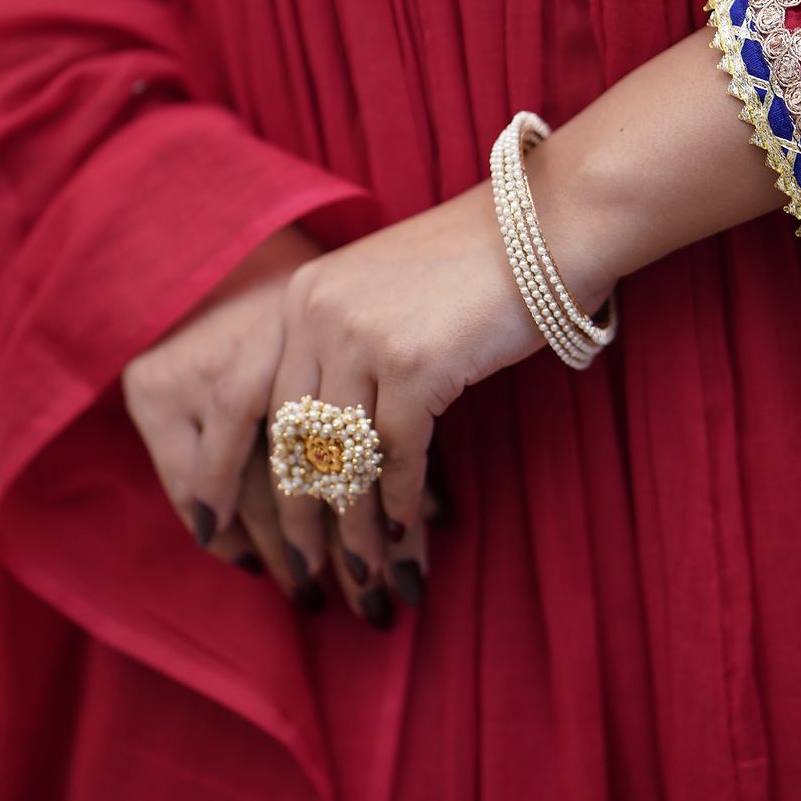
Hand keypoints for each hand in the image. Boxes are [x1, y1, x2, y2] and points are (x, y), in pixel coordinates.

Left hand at [121, 223, 446, 623]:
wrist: (546, 224)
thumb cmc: (475, 264)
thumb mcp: (384, 294)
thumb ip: (344, 350)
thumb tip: (330, 442)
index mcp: (302, 295)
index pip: (261, 404)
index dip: (255, 472)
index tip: (254, 525)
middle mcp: (318, 313)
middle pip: (291, 439)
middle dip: (299, 518)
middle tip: (304, 571)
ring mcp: (362, 338)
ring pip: (342, 457)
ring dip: (353, 527)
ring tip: (362, 575)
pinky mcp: (414, 365)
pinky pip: (396, 455)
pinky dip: (399, 501)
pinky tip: (403, 532)